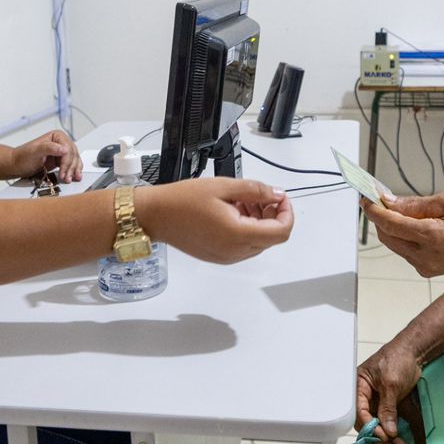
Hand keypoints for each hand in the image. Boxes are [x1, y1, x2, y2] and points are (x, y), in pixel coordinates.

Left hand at [12, 130, 81, 182]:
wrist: (17, 165)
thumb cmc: (23, 157)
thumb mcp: (35, 151)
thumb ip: (49, 148)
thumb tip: (64, 149)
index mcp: (57, 136)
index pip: (68, 149)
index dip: (67, 162)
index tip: (63, 172)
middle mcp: (61, 142)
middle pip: (73, 155)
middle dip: (71, 168)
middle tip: (67, 178)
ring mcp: (62, 152)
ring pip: (75, 160)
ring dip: (74, 171)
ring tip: (70, 179)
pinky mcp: (61, 161)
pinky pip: (72, 165)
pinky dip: (74, 171)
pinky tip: (74, 176)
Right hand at [138, 179, 293, 263]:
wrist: (156, 216)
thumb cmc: (183, 200)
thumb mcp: (223, 186)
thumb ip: (255, 190)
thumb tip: (277, 195)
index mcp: (238, 234)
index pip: (281, 232)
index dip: (286, 212)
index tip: (278, 197)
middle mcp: (235, 251)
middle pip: (272, 238)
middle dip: (272, 215)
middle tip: (258, 195)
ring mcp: (227, 257)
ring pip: (259, 242)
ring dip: (259, 222)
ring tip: (241, 201)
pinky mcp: (219, 257)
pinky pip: (244, 246)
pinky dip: (246, 230)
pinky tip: (232, 212)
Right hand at [355, 342, 422, 443]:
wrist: (415, 351)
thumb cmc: (398, 359)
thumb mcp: (391, 383)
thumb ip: (388, 407)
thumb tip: (388, 431)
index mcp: (358, 386)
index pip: (358, 411)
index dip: (370, 426)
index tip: (383, 436)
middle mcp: (365, 396)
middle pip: (366, 422)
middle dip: (377, 436)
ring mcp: (377, 401)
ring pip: (376, 425)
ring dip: (386, 438)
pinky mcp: (388, 405)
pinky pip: (387, 422)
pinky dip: (392, 432)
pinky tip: (399, 441)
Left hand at [361, 191, 443, 277]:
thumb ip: (416, 203)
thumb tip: (389, 202)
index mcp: (433, 237)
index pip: (391, 224)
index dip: (374, 210)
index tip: (366, 198)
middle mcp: (425, 256)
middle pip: (387, 236)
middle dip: (380, 217)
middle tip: (380, 200)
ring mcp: (424, 266)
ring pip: (394, 243)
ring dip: (391, 226)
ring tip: (402, 210)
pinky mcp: (425, 270)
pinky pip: (405, 250)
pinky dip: (403, 235)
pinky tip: (415, 224)